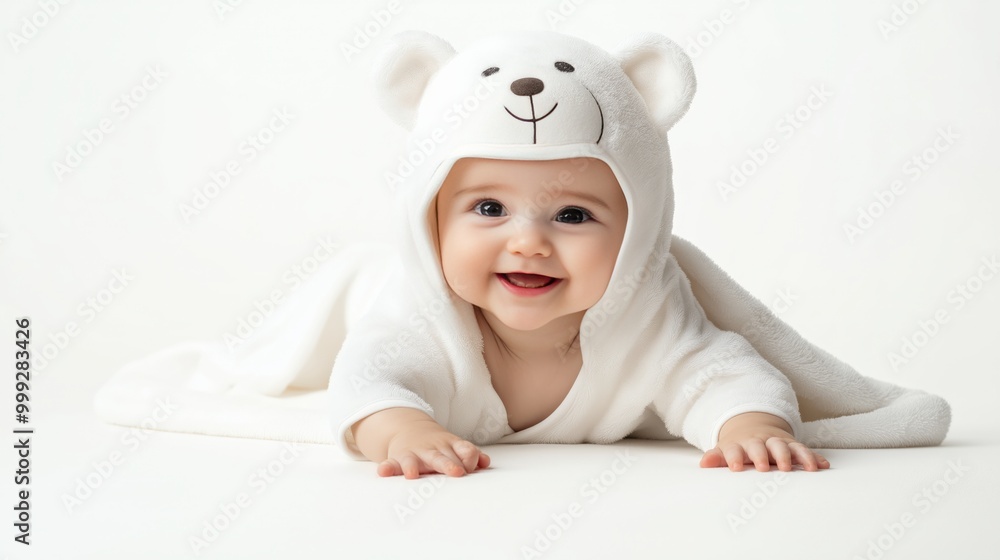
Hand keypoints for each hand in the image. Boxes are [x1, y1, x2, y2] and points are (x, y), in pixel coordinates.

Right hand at [377, 419, 490, 478]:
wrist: (409, 429)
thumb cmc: (439, 445)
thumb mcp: (455, 446)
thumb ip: (470, 454)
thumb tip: (485, 462)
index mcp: (449, 446)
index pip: (464, 450)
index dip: (469, 458)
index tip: (469, 469)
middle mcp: (432, 449)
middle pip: (442, 457)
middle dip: (449, 465)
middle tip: (457, 473)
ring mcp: (414, 454)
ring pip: (415, 460)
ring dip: (413, 466)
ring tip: (412, 474)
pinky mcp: (398, 459)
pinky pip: (391, 463)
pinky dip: (387, 467)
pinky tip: (383, 471)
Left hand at [699, 412, 829, 471]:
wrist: (754, 428)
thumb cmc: (738, 447)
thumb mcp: (726, 451)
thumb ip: (716, 457)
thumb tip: (703, 464)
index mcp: (740, 444)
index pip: (735, 449)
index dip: (734, 457)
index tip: (734, 467)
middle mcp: (760, 442)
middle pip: (761, 446)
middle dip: (763, 455)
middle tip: (764, 468)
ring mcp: (777, 443)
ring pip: (785, 446)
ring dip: (793, 456)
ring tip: (803, 468)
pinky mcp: (793, 445)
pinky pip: (804, 450)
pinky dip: (813, 457)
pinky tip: (822, 465)